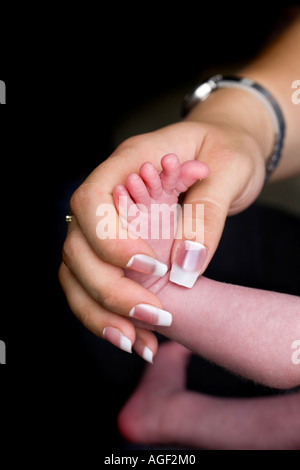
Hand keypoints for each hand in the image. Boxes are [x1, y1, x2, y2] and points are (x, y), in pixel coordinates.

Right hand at [59, 87, 272, 357]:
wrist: (224, 154)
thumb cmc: (227, 151)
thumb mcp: (231, 170)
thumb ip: (206, 215)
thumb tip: (185, 266)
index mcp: (128, 161)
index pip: (92, 201)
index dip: (111, 241)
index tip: (155, 267)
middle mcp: (109, 195)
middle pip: (78, 245)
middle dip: (110, 288)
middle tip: (157, 314)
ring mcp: (107, 224)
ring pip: (77, 272)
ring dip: (102, 313)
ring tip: (140, 343)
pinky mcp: (114, 249)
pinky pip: (94, 285)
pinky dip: (110, 316)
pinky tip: (140, 339)